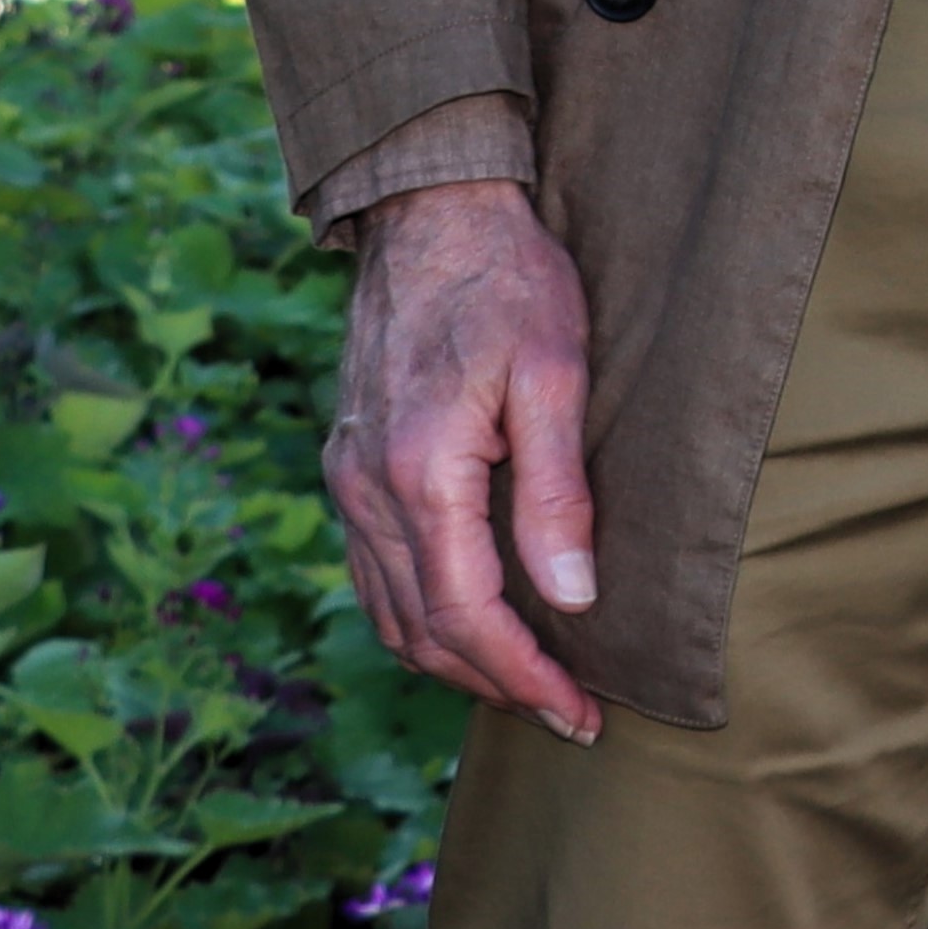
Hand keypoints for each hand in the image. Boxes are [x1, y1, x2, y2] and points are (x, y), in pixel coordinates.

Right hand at [326, 180, 605, 742]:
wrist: (430, 213)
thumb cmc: (508, 282)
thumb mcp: (556, 373)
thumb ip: (556, 493)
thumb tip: (571, 600)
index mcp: (420, 474)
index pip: (467, 617)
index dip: (525, 678)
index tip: (579, 713)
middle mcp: (367, 490)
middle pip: (423, 632)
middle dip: (497, 686)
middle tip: (568, 715)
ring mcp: (348, 481)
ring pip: (390, 614)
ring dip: (455, 663)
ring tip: (527, 686)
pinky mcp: (348, 466)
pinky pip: (375, 575)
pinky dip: (420, 619)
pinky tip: (471, 624)